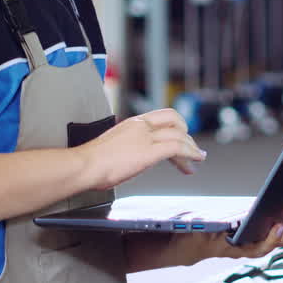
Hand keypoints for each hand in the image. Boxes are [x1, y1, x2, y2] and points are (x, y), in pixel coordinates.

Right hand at [75, 109, 206, 190]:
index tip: (180, 137)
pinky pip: (177, 148)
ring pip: (179, 135)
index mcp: (132, 123)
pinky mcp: (149, 152)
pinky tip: (195, 160)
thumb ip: (126, 146)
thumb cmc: (91, 162)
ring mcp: (146, 138)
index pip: (162, 116)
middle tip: (192, 149)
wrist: (84, 165)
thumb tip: (131, 157)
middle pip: (175, 121)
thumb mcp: (113, 146)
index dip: (176, 126)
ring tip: (198, 158)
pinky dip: (190, 153)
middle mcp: (141, 126)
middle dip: (187, 135)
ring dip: (192, 148)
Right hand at [171, 203, 282, 264]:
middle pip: (276, 241)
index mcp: (237, 249)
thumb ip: (217, 227)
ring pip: (278, 234)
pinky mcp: (252, 228)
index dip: (271, 238)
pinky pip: (272, 224)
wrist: (188, 241)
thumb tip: (236, 221)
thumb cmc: (194, 237)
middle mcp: (248, 246)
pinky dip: (282, 215)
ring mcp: (252, 238)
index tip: (279, 225)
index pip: (260, 248)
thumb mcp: (201, 230)